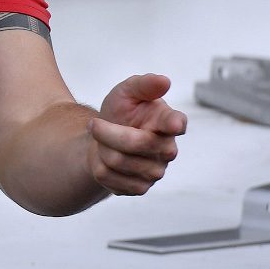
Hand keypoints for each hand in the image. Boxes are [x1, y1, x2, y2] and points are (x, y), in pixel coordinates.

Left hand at [88, 73, 185, 194]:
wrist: (103, 139)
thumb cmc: (121, 112)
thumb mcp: (126, 92)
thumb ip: (143, 85)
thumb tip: (164, 81)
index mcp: (168, 122)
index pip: (175, 123)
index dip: (174, 123)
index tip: (174, 124)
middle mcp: (167, 149)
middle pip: (135, 143)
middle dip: (106, 132)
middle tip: (94, 124)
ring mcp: (155, 171)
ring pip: (117, 161)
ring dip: (101, 148)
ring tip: (104, 142)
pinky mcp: (139, 188)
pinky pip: (109, 178)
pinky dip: (98, 165)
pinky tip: (106, 159)